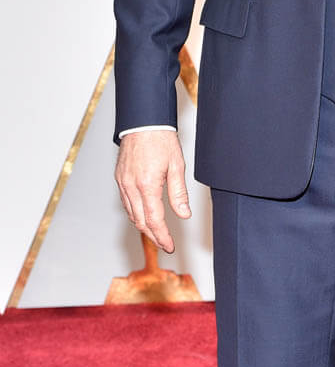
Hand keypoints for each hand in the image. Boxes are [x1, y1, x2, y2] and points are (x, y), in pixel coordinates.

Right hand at [114, 129, 190, 252]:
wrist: (143, 121)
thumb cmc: (161, 139)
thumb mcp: (176, 165)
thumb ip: (179, 193)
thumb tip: (184, 214)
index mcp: (147, 184)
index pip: (154, 220)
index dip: (162, 236)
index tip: (169, 246)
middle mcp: (131, 186)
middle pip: (140, 221)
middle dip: (153, 235)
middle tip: (165, 243)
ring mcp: (123, 182)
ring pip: (131, 213)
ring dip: (143, 226)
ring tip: (157, 232)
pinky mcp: (119, 178)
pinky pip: (126, 202)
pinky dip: (135, 213)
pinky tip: (143, 214)